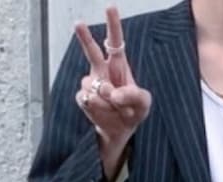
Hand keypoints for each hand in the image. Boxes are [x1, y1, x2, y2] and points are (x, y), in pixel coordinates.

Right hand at [74, 6, 151, 177]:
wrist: (120, 130)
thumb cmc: (133, 111)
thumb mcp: (143, 104)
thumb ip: (135, 96)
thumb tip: (113, 93)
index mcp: (118, 64)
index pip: (115, 41)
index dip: (113, 24)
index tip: (110, 7)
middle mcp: (102, 70)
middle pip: (92, 51)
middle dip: (85, 37)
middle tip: (78, 23)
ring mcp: (91, 83)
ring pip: (95, 86)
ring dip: (108, 100)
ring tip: (117, 108)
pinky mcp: (83, 98)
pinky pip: (89, 100)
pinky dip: (101, 109)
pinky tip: (107, 112)